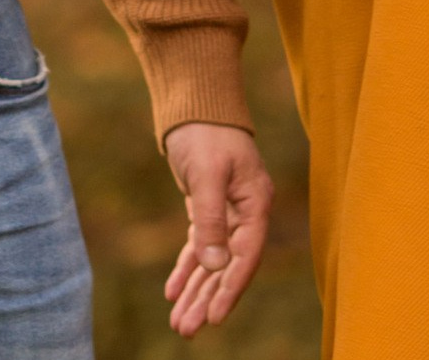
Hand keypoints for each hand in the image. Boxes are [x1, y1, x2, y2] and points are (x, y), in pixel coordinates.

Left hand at [160, 121, 272, 336]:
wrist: (193, 99)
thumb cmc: (204, 130)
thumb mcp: (206, 173)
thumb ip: (211, 219)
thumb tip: (214, 266)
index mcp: (256, 203)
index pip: (245, 256)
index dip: (230, 289)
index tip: (214, 318)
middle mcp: (246, 212)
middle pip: (228, 266)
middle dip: (207, 299)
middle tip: (186, 329)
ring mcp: (228, 211)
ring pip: (212, 260)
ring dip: (196, 291)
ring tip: (179, 323)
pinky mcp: (208, 207)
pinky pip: (199, 245)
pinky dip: (186, 268)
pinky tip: (172, 291)